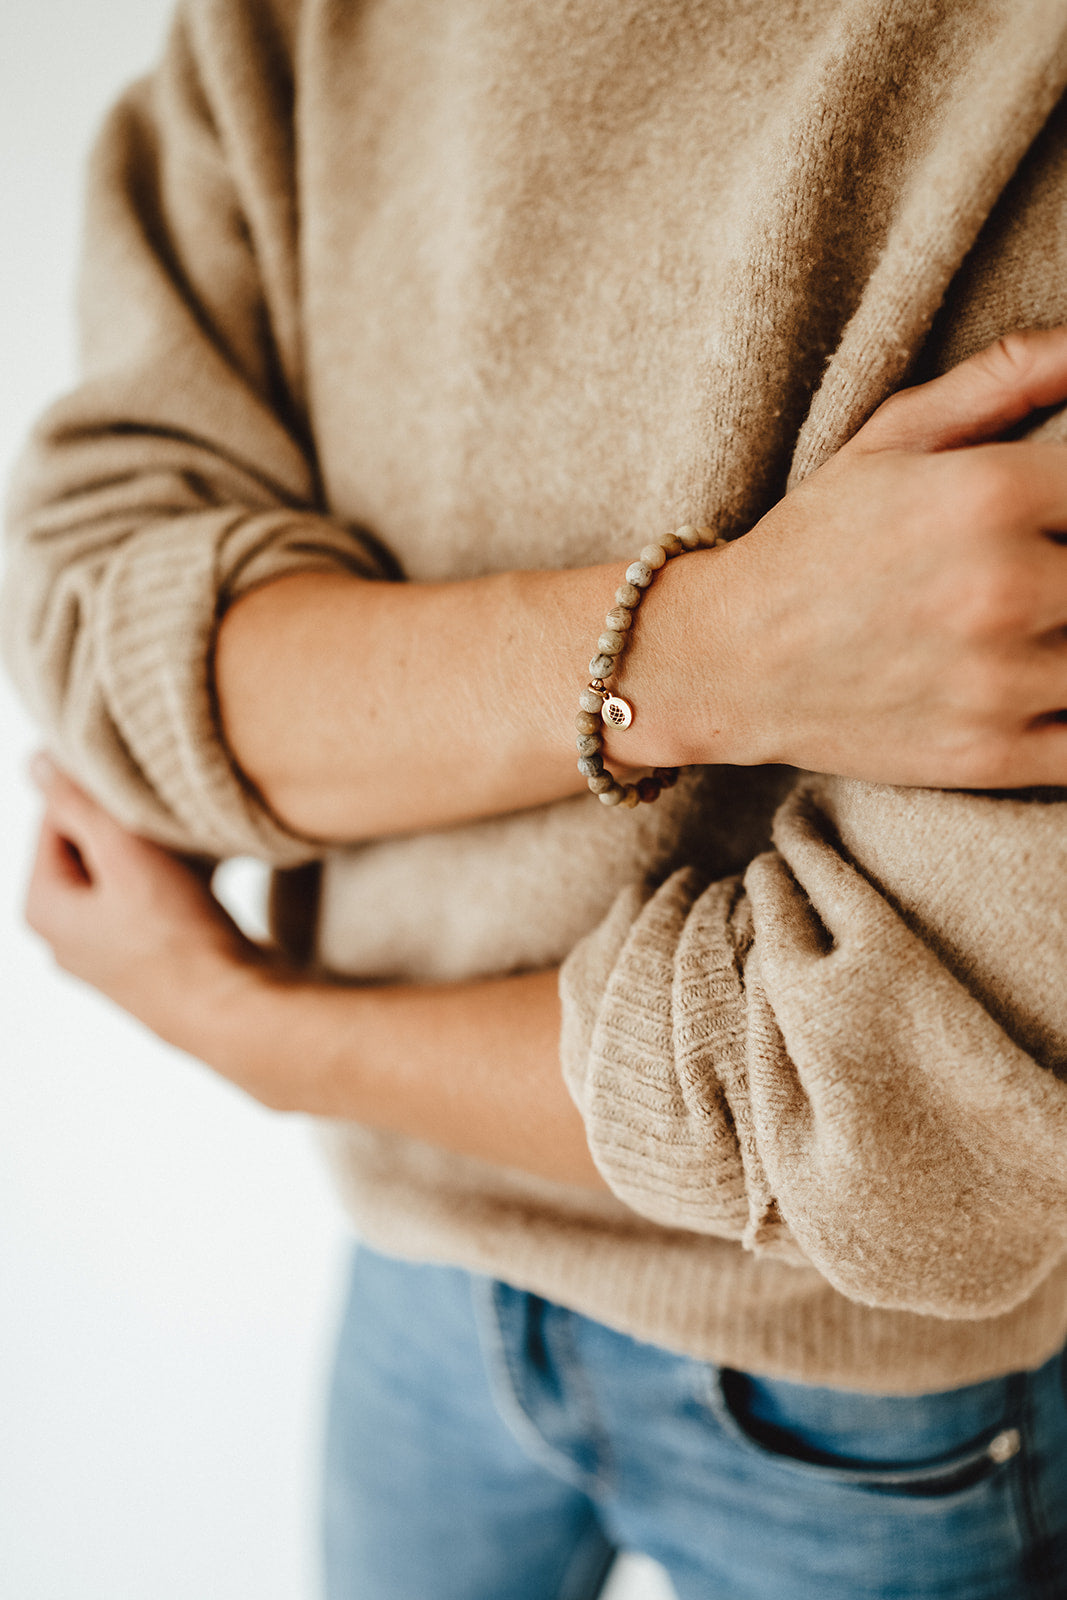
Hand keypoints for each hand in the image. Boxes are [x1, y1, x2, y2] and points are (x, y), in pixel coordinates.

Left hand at [23, 756, 273, 1083]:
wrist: (232, 1010)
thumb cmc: (178, 940)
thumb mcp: (125, 855)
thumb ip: (80, 805)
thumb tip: (38, 761)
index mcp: (43, 908)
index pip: (55, 818)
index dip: (101, 794)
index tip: (141, 789)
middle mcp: (65, 935)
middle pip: (90, 846)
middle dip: (130, 826)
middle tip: (168, 821)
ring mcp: (106, 952)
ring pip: (124, 873)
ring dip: (156, 854)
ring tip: (191, 852)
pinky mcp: (147, 961)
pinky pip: (150, 902)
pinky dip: (174, 884)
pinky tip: (205, 880)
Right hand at [681, 328, 1066, 787]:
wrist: (723, 660)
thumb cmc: (813, 541)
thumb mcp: (892, 436)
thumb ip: (1006, 378)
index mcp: (992, 493)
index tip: (1059, 525)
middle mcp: (1004, 588)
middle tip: (1048, 575)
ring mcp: (1001, 681)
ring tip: (1044, 624)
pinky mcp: (990, 755)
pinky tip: (1046, 684)